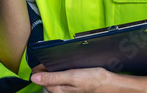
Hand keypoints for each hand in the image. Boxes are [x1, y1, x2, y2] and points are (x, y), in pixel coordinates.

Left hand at [30, 65, 146, 91]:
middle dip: (45, 68)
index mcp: (59, 88)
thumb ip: (53, 77)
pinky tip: (67, 66)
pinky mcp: (75, 84)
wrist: (112, 83)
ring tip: (57, 60)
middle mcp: (63, 89)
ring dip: (54, 69)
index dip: (38, 68)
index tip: (39, 58)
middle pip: (48, 79)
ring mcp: (69, 88)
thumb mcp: (72, 77)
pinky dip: (63, 71)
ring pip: (56, 78)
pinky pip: (64, 78)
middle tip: (47, 58)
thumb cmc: (93, 80)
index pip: (41, 79)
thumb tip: (34, 77)